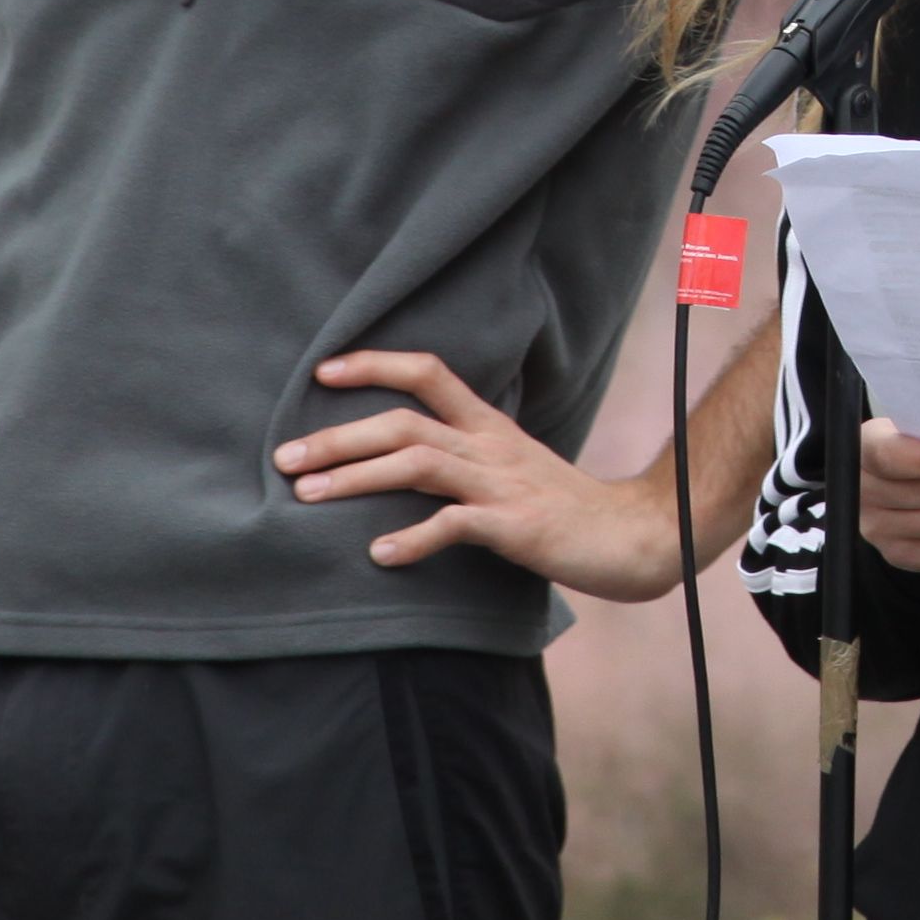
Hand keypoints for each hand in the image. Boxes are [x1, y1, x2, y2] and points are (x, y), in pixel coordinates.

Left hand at [283, 351, 665, 591]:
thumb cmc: (567, 508)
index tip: (323, 371)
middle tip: (285, 458)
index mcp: (489, 427)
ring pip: (417, 464)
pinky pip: (453, 525)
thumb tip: (405, 463)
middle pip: (404, 423)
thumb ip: (466, 460)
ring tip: (306, 497)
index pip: (429, 373)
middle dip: (338, 437)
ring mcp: (501, 484)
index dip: (375, 365)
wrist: (635, 535)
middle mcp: (490, 447)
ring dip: (355, 478)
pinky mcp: (514, 525)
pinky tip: (379, 554)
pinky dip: (412, 539)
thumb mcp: (514, 469)